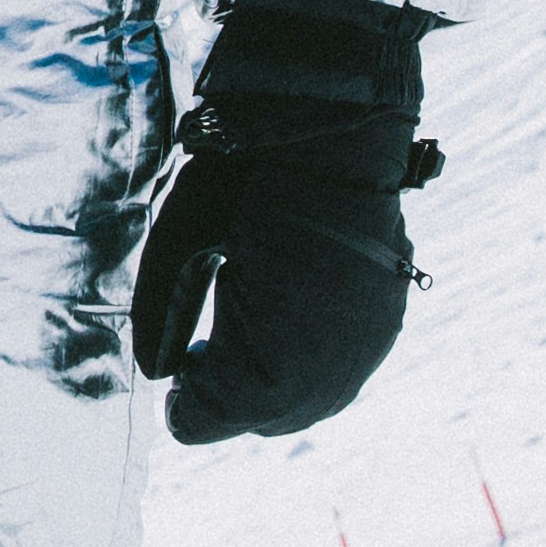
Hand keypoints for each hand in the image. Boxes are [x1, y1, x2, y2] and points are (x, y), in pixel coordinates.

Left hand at [127, 0, 433, 445]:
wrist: (334, 125)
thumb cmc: (245, 177)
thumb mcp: (179, 238)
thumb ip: (159, 314)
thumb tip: (159, 370)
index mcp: (273, 364)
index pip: (202, 421)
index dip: (183, 389)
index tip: (179, 350)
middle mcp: (328, 374)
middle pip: (257, 419)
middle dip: (227, 388)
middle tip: (206, 335)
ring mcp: (366, 350)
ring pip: (304, 403)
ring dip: (270, 376)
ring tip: (251, 311)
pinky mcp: (387, 321)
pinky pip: (339, 370)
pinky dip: (308, 354)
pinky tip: (292, 305)